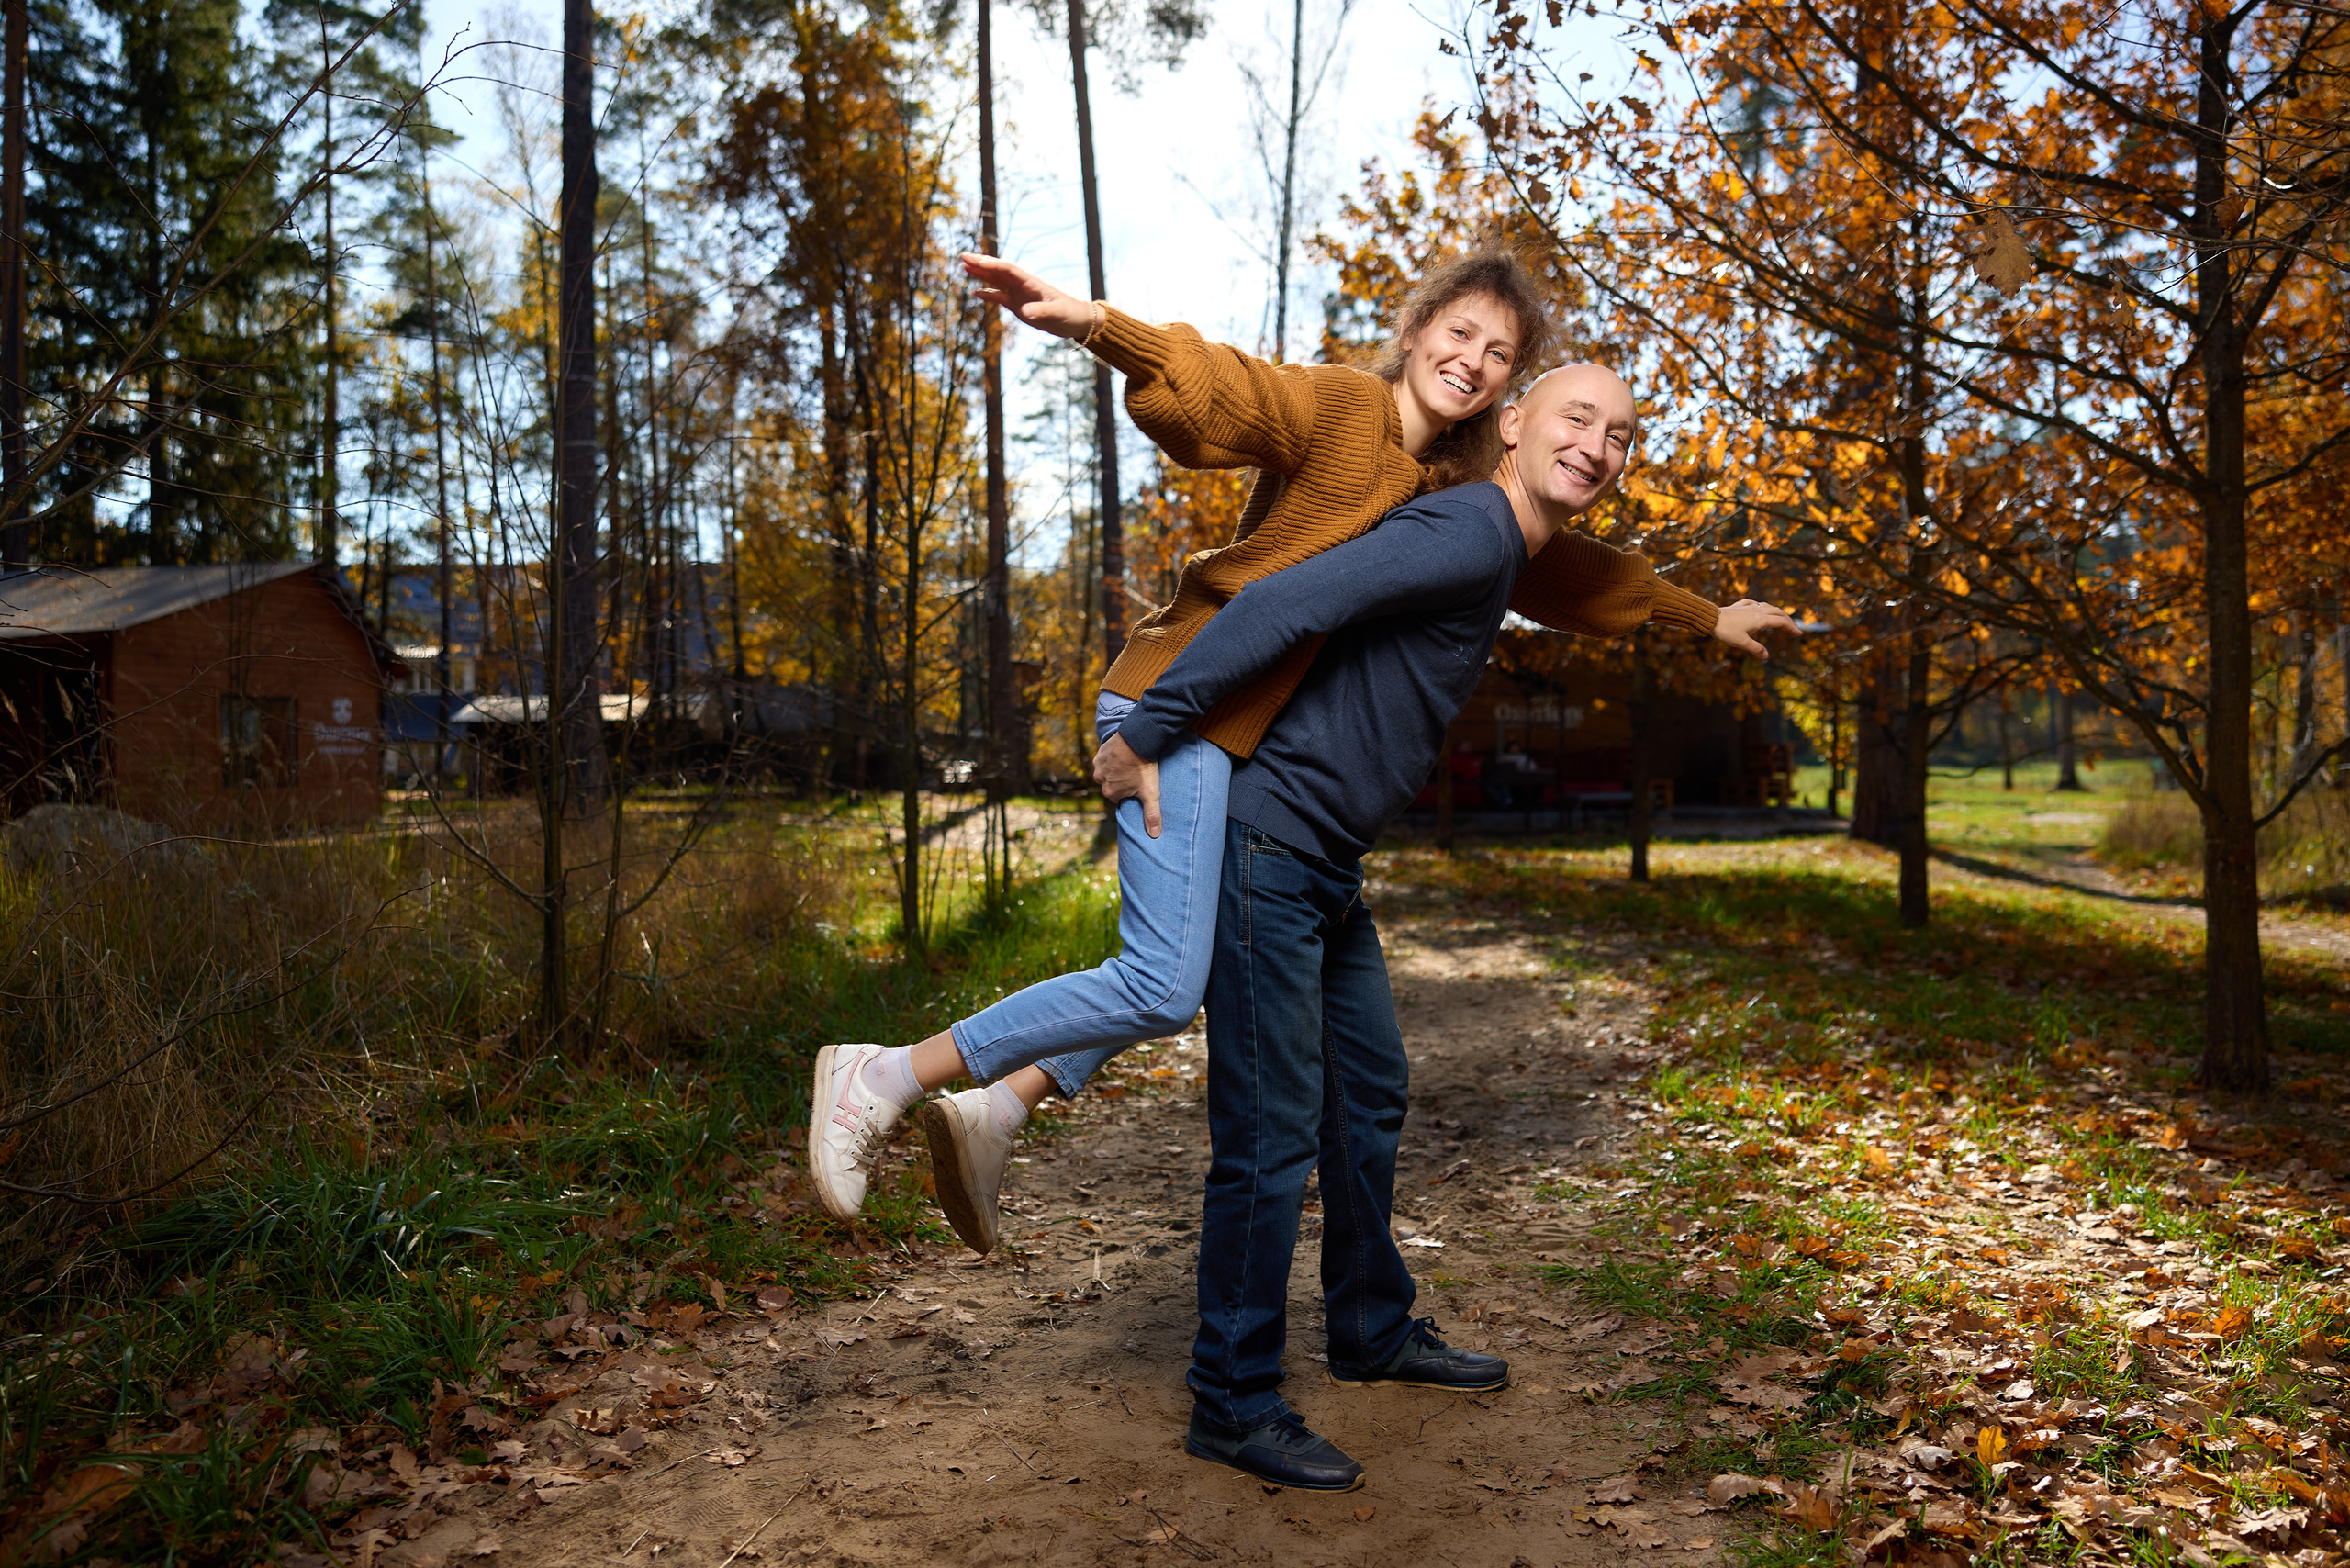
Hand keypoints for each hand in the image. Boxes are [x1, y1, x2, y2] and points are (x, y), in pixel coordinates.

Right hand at [961, 252, 1095, 338]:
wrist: (1077, 321)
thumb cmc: (1070, 314)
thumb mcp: (1057, 313)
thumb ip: (1041, 312)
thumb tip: (1025, 312)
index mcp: (1031, 283)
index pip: (1008, 270)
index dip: (991, 265)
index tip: (975, 261)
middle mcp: (1022, 286)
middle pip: (999, 271)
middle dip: (981, 264)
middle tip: (963, 256)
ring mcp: (1020, 295)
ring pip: (997, 281)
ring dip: (982, 274)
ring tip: (965, 266)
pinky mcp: (1019, 307)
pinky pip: (1000, 298)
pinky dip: (988, 294)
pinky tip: (976, 292)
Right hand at [1091, 732, 1161, 837]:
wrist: (1138, 740)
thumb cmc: (1144, 767)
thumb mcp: (1151, 793)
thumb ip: (1152, 815)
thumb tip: (1154, 835)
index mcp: (1110, 793)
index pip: (1119, 797)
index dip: (1130, 791)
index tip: (1138, 784)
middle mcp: (1100, 780)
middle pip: (1112, 785)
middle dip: (1122, 780)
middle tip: (1136, 772)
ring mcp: (1098, 766)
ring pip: (1108, 772)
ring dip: (1117, 769)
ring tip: (1130, 762)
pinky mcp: (1100, 753)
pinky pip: (1106, 759)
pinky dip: (1113, 757)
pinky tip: (1124, 754)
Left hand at [1712, 598, 1801, 658]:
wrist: (1709, 618)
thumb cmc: (1725, 631)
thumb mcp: (1741, 642)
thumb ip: (1755, 649)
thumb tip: (1766, 656)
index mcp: (1760, 619)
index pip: (1780, 622)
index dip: (1791, 627)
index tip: (1798, 634)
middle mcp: (1756, 610)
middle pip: (1777, 612)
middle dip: (1787, 619)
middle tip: (1792, 627)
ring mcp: (1747, 607)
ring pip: (1766, 606)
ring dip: (1775, 612)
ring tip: (1778, 617)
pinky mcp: (1738, 606)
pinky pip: (1753, 603)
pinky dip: (1760, 606)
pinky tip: (1757, 607)